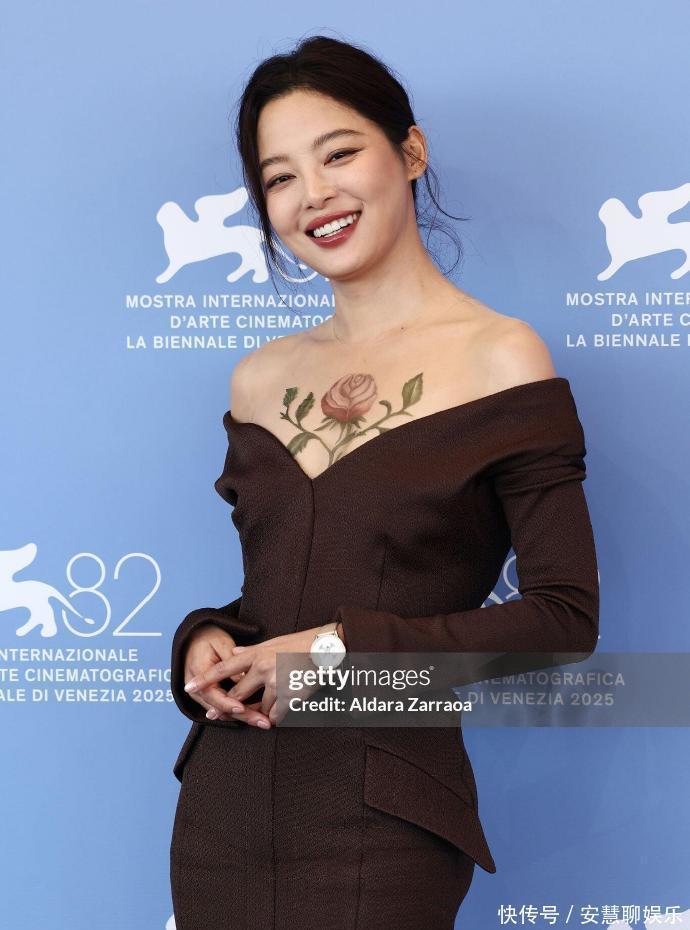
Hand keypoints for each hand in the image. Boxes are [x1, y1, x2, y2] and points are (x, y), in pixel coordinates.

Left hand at [183, 627, 324, 725]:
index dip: (206, 678)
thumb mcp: (274, 642)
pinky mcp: (290, 696)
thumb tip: (234, 651)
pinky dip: (277, 715)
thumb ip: (252, 650)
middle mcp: (263, 668)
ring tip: (266, 712)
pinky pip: (276, 714)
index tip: (189, 686)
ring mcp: (277, 683)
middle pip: (238, 694)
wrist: (326, 650)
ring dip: (260, 712)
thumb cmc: (300, 644)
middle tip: (214, 715)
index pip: (225, 667)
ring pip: (259, 707)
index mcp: (257, 653)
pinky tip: (281, 710)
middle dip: (225, 707)